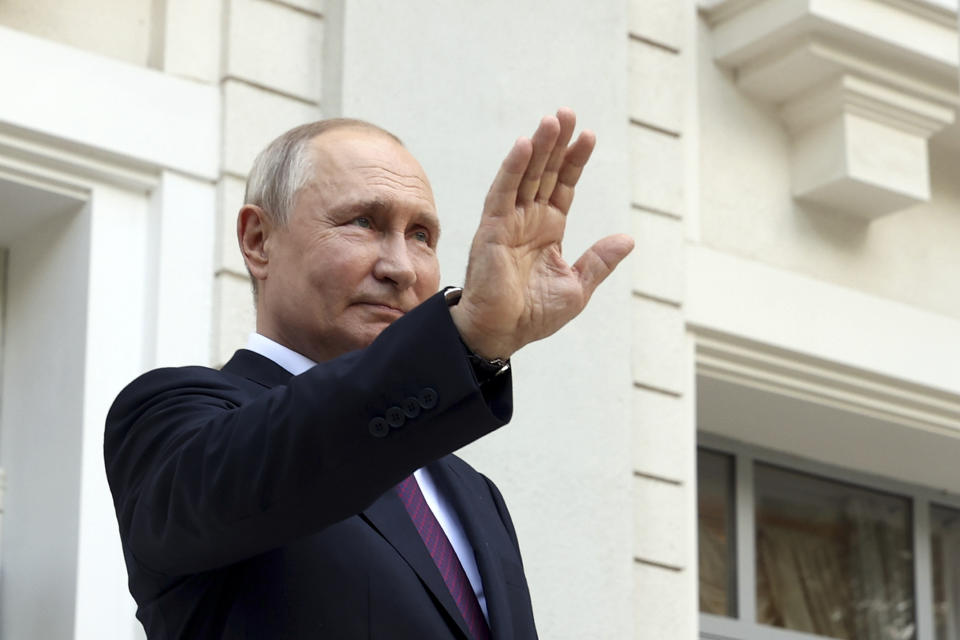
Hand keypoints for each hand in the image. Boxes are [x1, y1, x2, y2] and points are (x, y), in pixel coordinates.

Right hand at [450, 108, 633, 359]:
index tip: (589, 136)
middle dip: (557, 143)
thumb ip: (599, 260)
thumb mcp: (577, 287)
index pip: (563, 186)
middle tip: (568, 113)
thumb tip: (628, 238)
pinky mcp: (492, 228)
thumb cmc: (533, 315)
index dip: (575, 161)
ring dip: (538, 147)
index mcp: (548, 230)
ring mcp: (508, 221)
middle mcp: (528, 220)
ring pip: (525, 175)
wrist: (502, 333)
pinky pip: (503, 192)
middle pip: (545, 172)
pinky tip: (526, 145)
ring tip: (553, 119)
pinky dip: (513, 168)